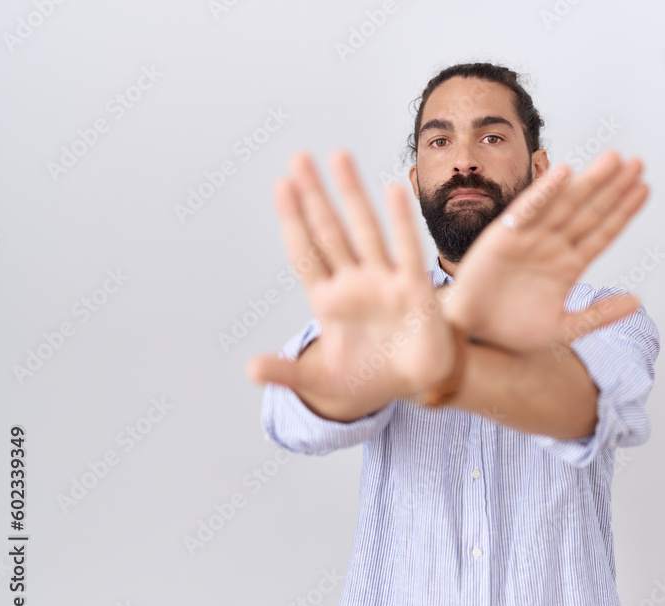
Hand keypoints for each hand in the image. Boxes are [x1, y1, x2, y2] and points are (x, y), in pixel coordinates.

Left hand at [247, 151, 455, 419]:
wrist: (414, 388)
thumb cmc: (370, 381)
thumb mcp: (321, 382)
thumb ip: (287, 373)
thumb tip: (249, 369)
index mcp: (328, 301)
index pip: (305, 252)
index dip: (293, 220)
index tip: (282, 186)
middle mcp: (354, 283)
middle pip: (329, 231)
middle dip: (314, 195)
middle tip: (299, 159)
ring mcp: (384, 281)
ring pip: (365, 230)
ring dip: (352, 195)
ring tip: (339, 158)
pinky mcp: (414, 289)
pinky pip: (407, 250)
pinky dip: (401, 222)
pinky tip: (392, 191)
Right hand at [443, 150, 649, 350]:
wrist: (472, 333)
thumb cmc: (512, 330)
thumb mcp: (564, 328)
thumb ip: (599, 314)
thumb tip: (637, 302)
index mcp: (568, 266)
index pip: (602, 233)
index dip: (623, 211)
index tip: (643, 188)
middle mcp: (552, 246)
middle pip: (589, 212)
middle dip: (613, 187)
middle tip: (637, 163)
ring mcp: (530, 238)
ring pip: (566, 204)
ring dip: (589, 181)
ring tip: (613, 160)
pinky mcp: (505, 235)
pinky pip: (528, 209)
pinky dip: (545, 191)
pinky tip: (564, 174)